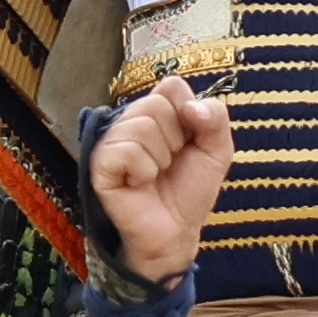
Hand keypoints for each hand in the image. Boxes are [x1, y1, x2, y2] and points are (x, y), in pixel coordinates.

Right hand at [90, 72, 231, 283]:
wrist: (176, 231)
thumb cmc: (191, 190)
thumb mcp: (217, 150)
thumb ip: (215, 117)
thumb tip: (191, 106)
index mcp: (155, 111)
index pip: (172, 85)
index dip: (188, 114)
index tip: (188, 142)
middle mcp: (130, 121)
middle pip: (156, 103)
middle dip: (175, 139)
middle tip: (170, 163)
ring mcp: (111, 141)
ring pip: (141, 126)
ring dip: (160, 158)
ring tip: (155, 175)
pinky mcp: (100, 164)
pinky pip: (127, 150)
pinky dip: (143, 171)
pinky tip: (140, 183)